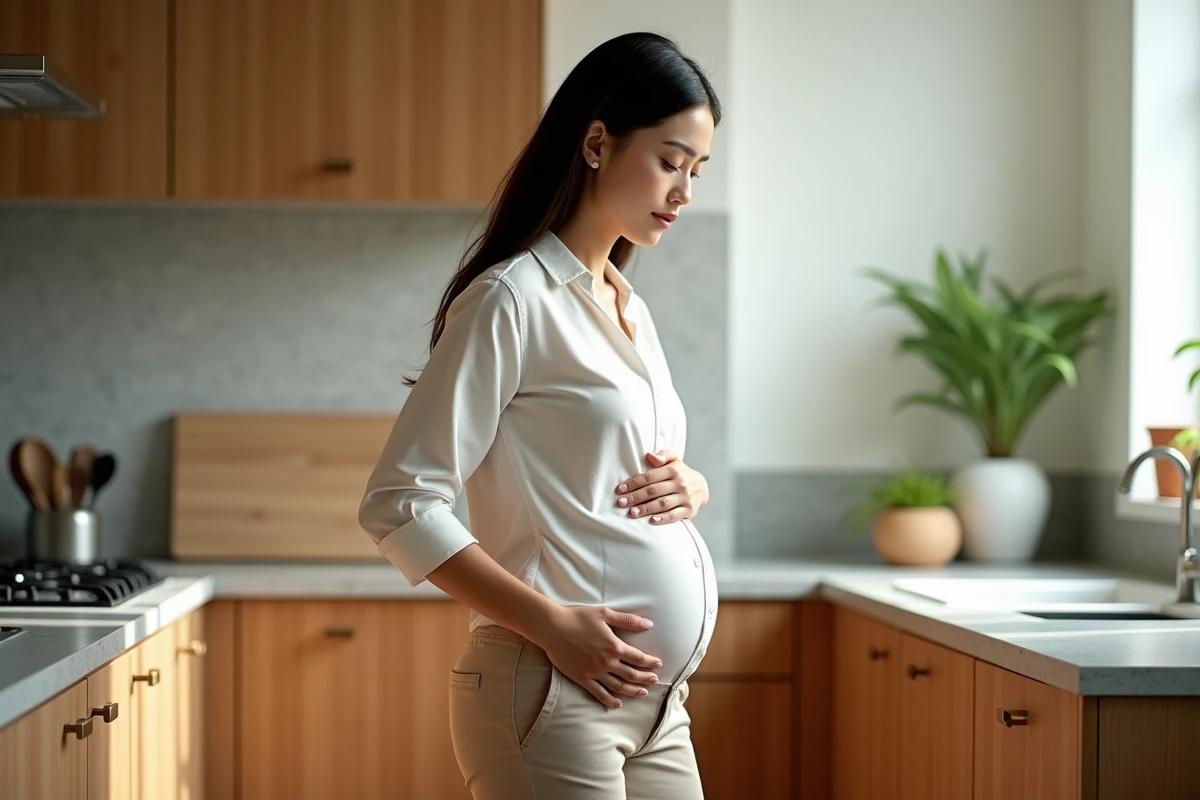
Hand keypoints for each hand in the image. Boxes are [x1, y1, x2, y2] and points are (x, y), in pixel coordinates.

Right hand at [532, 605, 662, 708]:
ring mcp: (594, 672)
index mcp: (614, 646)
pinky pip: (599, 693)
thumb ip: (628, 620)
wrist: (552, 628)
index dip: (650, 662)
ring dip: (632, 691)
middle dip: (645, 678)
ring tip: (642, 693)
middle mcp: (606, 662)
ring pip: (618, 686)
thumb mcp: (605, 614)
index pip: (638, 658)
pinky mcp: (582, 678)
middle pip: (631, 675)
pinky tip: (618, 703)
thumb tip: (649, 624)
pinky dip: (610, 700)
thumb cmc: (578, 617)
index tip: (658, 664)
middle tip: (654, 680)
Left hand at [615, 450, 709, 523]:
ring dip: (646, 508)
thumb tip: (649, 455)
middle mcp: (680, 483)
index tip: (620, 489)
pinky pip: (675, 515)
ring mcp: (685, 497)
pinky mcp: (689, 510)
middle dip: (636, 497)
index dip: (634, 483)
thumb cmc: (682, 474)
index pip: (650, 477)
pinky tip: (651, 521)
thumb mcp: (674, 460)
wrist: (702, 487)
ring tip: (632, 512)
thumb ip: (663, 455)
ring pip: (663, 503)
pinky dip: (663, 518)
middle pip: (654, 491)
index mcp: (673, 470)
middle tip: (622, 502)